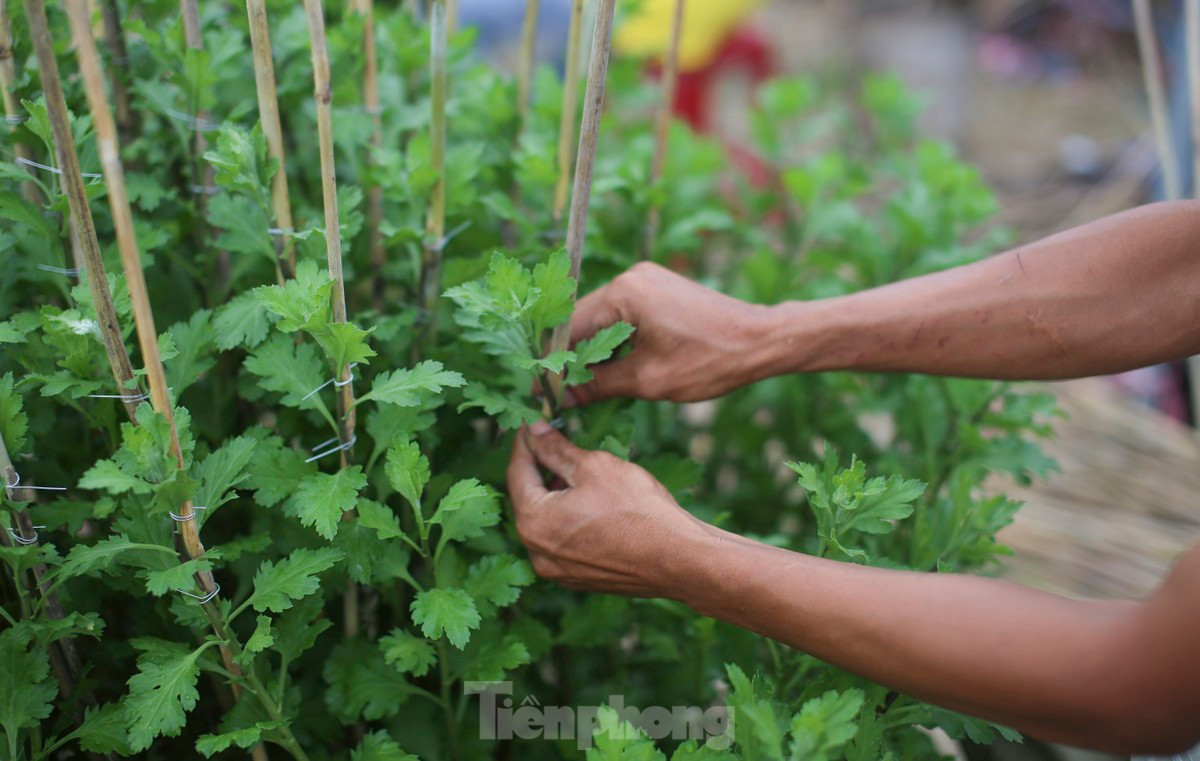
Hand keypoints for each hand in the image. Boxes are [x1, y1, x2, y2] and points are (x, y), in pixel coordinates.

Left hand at [506, 420, 711, 597]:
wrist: (678, 559)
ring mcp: (557, 570)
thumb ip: (556, 449)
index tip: (532, 424)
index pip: (517, 472)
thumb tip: (535, 432)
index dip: (525, 443)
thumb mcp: (594, 466)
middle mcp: (536, 552)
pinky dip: (569, 519)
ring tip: (578, 471)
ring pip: (546, 522)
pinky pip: (563, 541)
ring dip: (555, 495)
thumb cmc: (637, 510)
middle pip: (529, 499)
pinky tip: (592, 503)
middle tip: (556, 442)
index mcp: (533, 522)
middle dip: (541, 469)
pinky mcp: (578, 578)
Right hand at [567, 262, 774, 404]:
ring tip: (582, 386)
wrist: (762, 341)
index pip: (570, 327)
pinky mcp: (658, 289)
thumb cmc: (709, 361)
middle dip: (571, 357)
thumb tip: (562, 397)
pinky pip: (623, 315)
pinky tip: (611, 368)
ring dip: (592, 350)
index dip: (554, 363)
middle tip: (558, 394)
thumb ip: (599, 385)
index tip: (542, 392)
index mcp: (624, 293)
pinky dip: (614, 340)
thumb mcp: (648, 380)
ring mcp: (646, 280)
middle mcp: (631, 277)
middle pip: (583, 320)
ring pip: (602, 319)